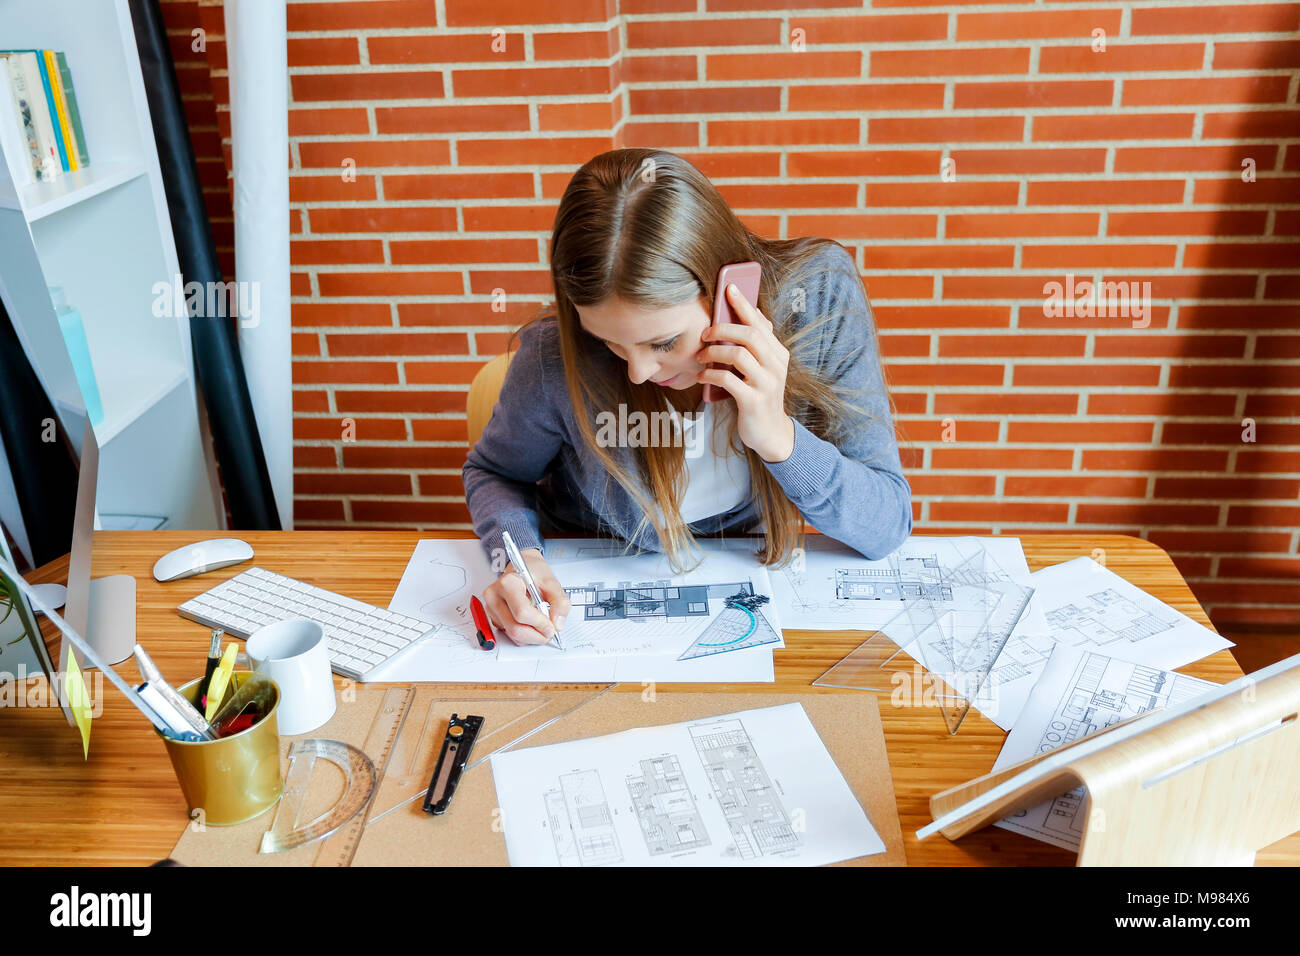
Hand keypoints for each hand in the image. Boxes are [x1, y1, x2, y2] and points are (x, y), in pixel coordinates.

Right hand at [482, 547, 570, 645]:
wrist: (522, 567)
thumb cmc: (533, 572)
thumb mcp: (551, 582)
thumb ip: (560, 602)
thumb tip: (557, 623)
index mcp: (507, 584)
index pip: (522, 612)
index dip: (539, 624)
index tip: (552, 626)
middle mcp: (494, 597)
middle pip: (515, 628)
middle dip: (537, 635)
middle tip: (550, 632)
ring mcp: (491, 609)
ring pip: (512, 635)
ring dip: (531, 637)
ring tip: (542, 627)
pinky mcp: (494, 618)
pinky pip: (510, 634)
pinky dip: (525, 636)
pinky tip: (532, 625)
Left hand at [695, 282, 795, 462]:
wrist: (770, 432)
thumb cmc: (760, 395)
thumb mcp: (763, 369)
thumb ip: (757, 346)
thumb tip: (750, 314)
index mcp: (778, 354)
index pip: (761, 323)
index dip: (744, 305)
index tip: (728, 289)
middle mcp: (776, 366)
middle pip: (750, 335)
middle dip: (723, 328)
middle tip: (704, 333)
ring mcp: (767, 384)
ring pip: (739, 355)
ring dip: (715, 352)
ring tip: (701, 356)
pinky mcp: (754, 401)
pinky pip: (729, 380)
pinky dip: (712, 375)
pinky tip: (702, 376)